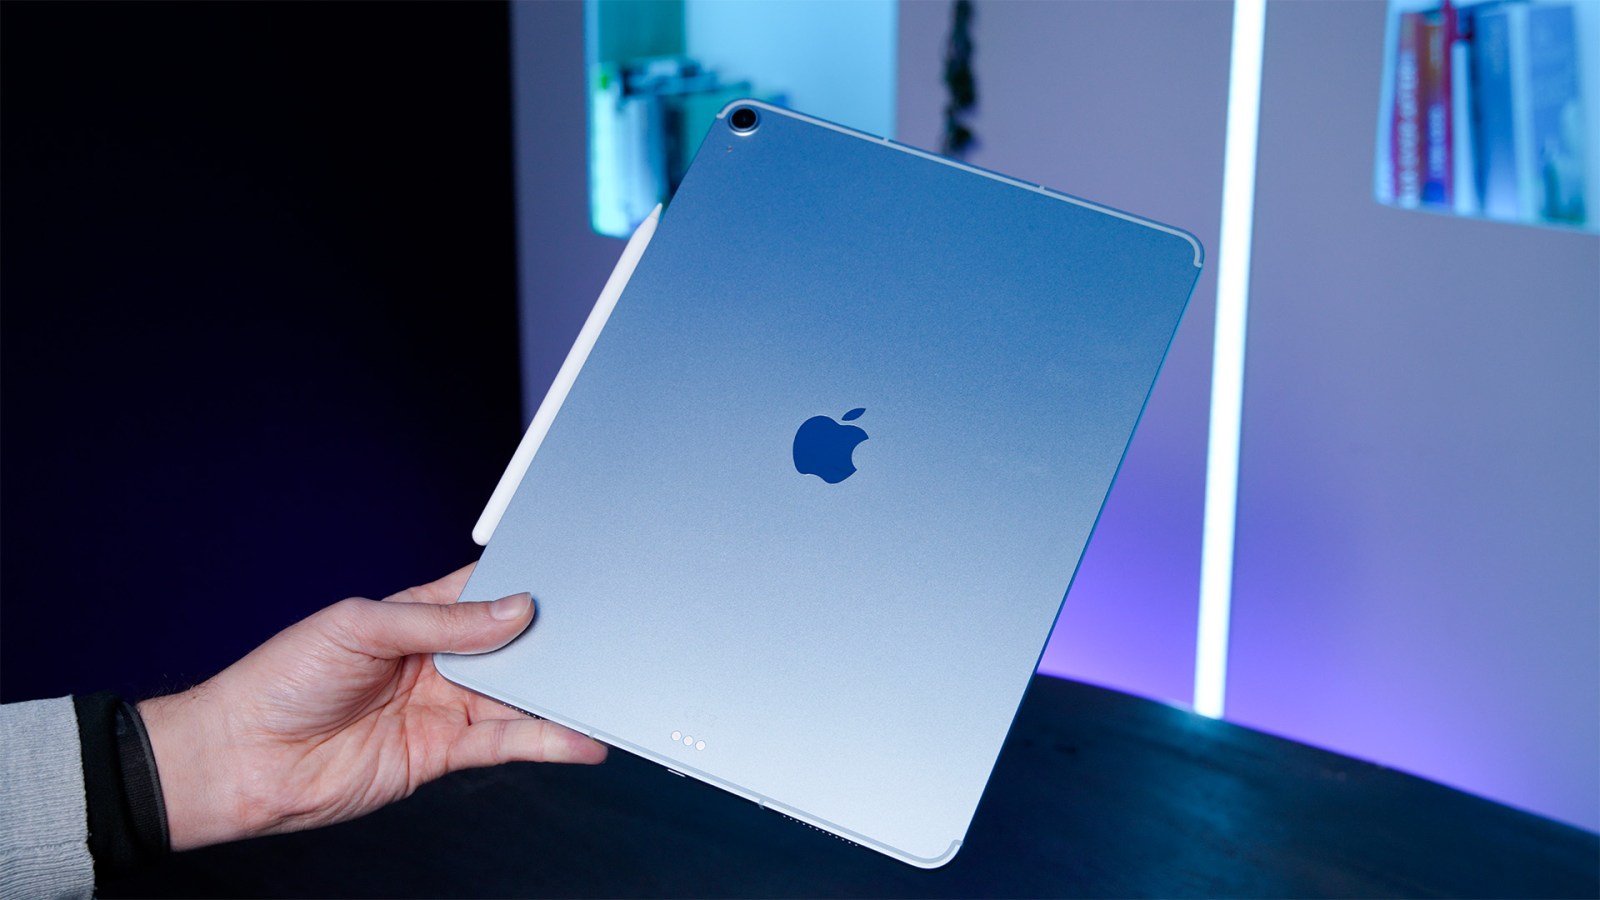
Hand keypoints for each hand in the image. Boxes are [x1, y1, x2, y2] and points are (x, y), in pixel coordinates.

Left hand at [137, 564, 605, 849]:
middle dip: (554, 640)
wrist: (240, 761)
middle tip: (602, 635)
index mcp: (415, 614)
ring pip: (516, 697)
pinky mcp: (441, 754)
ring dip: (559, 695)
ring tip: (604, 689)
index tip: (572, 578)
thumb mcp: (360, 626)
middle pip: (512, 646)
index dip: (526, 583)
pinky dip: (545, 742)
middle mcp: (436, 660)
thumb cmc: (280, 679)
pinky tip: (576, 737)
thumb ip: (442, 622)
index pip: (484, 592)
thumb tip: (513, 610)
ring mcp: (442, 707)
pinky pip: (504, 744)